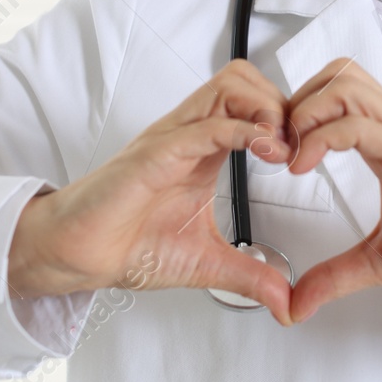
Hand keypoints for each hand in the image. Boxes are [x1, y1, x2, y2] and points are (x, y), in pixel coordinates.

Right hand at [7, 60, 295, 324]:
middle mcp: (190, 134)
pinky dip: (242, 131)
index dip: (287, 118)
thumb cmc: (127, 246)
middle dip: (281, 104)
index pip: (253, 102)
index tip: (305, 156)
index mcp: (204, 149)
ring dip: (265, 109)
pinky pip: (204, 126)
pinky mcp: (155, 155)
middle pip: (245, 79)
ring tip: (282, 149)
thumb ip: (250, 277)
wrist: (76, 255)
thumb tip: (287, 302)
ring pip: (228, 86)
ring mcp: (172, 139)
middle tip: (297, 147)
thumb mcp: (207, 263)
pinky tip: (265, 152)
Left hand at [283, 58, 381, 322]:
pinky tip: (307, 165)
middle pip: (335, 74)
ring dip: (305, 113)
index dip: (297, 116)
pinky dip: (323, 137)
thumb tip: (297, 304)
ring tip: (292, 156)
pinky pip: (359, 124)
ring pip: (344, 84)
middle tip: (279, 149)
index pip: (334, 96)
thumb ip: (337, 275)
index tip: (277, 158)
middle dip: (296, 103)